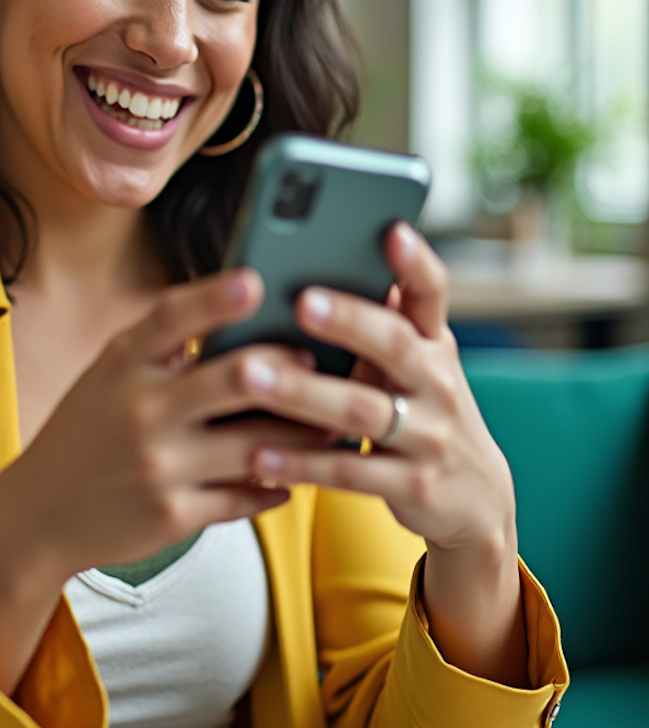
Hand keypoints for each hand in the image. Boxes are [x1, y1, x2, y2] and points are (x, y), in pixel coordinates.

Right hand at [0, 268, 331, 692]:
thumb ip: (161, 347)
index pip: (171, 318)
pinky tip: (295, 475)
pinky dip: (277, 485)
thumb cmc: (88, 431)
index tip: (256, 279)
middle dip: (286, 368)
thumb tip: (237, 312)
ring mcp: (159, 466)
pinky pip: (245, 497)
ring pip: (255, 445)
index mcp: (122, 364)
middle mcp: (140, 410)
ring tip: (331, 421)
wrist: (41, 513)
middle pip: (231, 379)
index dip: (215, 297)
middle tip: (318, 361)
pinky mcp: (174, 515)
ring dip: (301, 435)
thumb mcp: (109, 375)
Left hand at [241, 223, 513, 553]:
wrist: (475, 497)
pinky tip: (257, 454)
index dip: (416, 262)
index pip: (433, 292)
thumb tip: (314, 259)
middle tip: (302, 300)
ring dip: (303, 393)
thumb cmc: (421, 409)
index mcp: (433, 343)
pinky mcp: (411, 485)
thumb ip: (380, 321)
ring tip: (251, 375)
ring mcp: (428, 436)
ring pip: (362, 409)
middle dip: (349, 320)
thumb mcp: (416, 363)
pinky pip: (349, 471)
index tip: (392, 230)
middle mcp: (437, 383)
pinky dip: (301, 462)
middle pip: (393, 343)